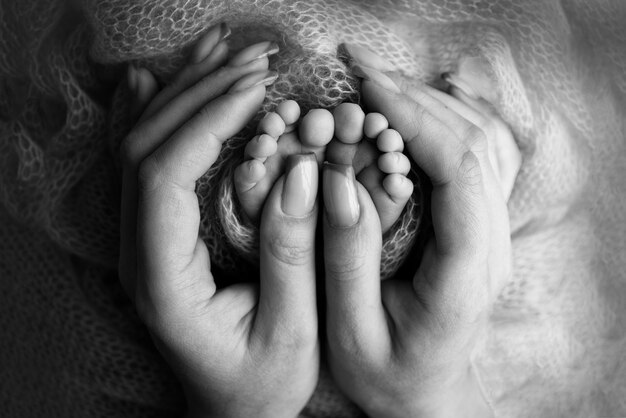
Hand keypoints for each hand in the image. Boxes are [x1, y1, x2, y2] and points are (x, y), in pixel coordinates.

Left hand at [119, 27, 318, 417]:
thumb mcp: (292, 333)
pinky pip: (147, 160)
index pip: (165, 177)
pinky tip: (164, 79)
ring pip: (140, 146)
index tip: (258, 89)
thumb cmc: (261, 383)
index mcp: (162, 280)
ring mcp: (141, 241)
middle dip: (199, 92)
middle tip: (255, 58)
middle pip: (144, 148)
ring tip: (225, 48)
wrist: (230, 408)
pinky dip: (162, 113)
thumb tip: (303, 172)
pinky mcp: (158, 233)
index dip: (208, 121)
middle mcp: (138, 253)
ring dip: (182, 91)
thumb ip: (291, 254)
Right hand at [321, 50, 520, 416]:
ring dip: (428, 102)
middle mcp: (490, 243)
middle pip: (473, 143)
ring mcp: (490, 232)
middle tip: (359, 69)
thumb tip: (337, 183)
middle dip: (416, 97)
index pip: (458, 171)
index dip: (414, 120)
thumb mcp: (352, 333)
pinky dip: (441, 121)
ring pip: (480, 142)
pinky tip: (406, 109)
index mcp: (464, 271)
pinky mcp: (477, 225)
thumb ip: (346, 259)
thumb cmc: (388, 375)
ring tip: (375, 81)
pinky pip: (474, 156)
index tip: (366, 92)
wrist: (428, 395)